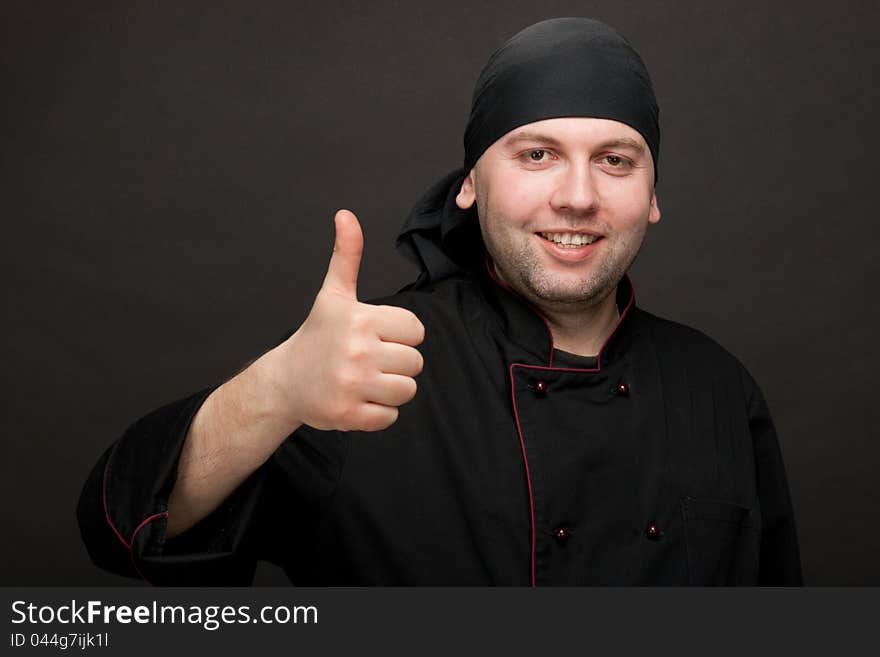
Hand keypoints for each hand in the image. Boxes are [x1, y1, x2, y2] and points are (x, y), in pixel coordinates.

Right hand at [269, 209, 424, 430]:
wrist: (284, 381)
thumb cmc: (317, 335)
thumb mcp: (333, 294)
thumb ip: (346, 256)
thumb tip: (346, 215)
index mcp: (360, 319)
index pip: (416, 330)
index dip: (400, 335)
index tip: (376, 336)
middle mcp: (357, 351)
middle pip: (415, 363)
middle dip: (397, 363)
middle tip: (370, 361)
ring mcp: (352, 385)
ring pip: (407, 390)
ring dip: (391, 389)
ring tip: (367, 380)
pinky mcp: (349, 415)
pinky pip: (390, 417)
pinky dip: (379, 412)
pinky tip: (358, 399)